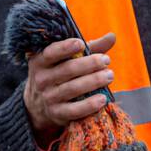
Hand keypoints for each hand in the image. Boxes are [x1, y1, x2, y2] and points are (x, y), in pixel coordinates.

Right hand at [23, 32, 115, 149]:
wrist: (38, 105)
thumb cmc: (60, 73)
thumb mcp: (68, 59)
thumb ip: (90, 47)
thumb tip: (112, 36)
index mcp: (41, 61)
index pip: (51, 53)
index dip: (65, 48)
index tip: (81, 44)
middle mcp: (41, 79)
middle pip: (67, 70)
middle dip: (89, 64)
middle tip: (106, 60)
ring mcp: (48, 97)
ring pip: (72, 89)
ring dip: (93, 81)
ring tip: (109, 75)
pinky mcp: (57, 113)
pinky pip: (74, 110)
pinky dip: (89, 105)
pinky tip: (103, 98)